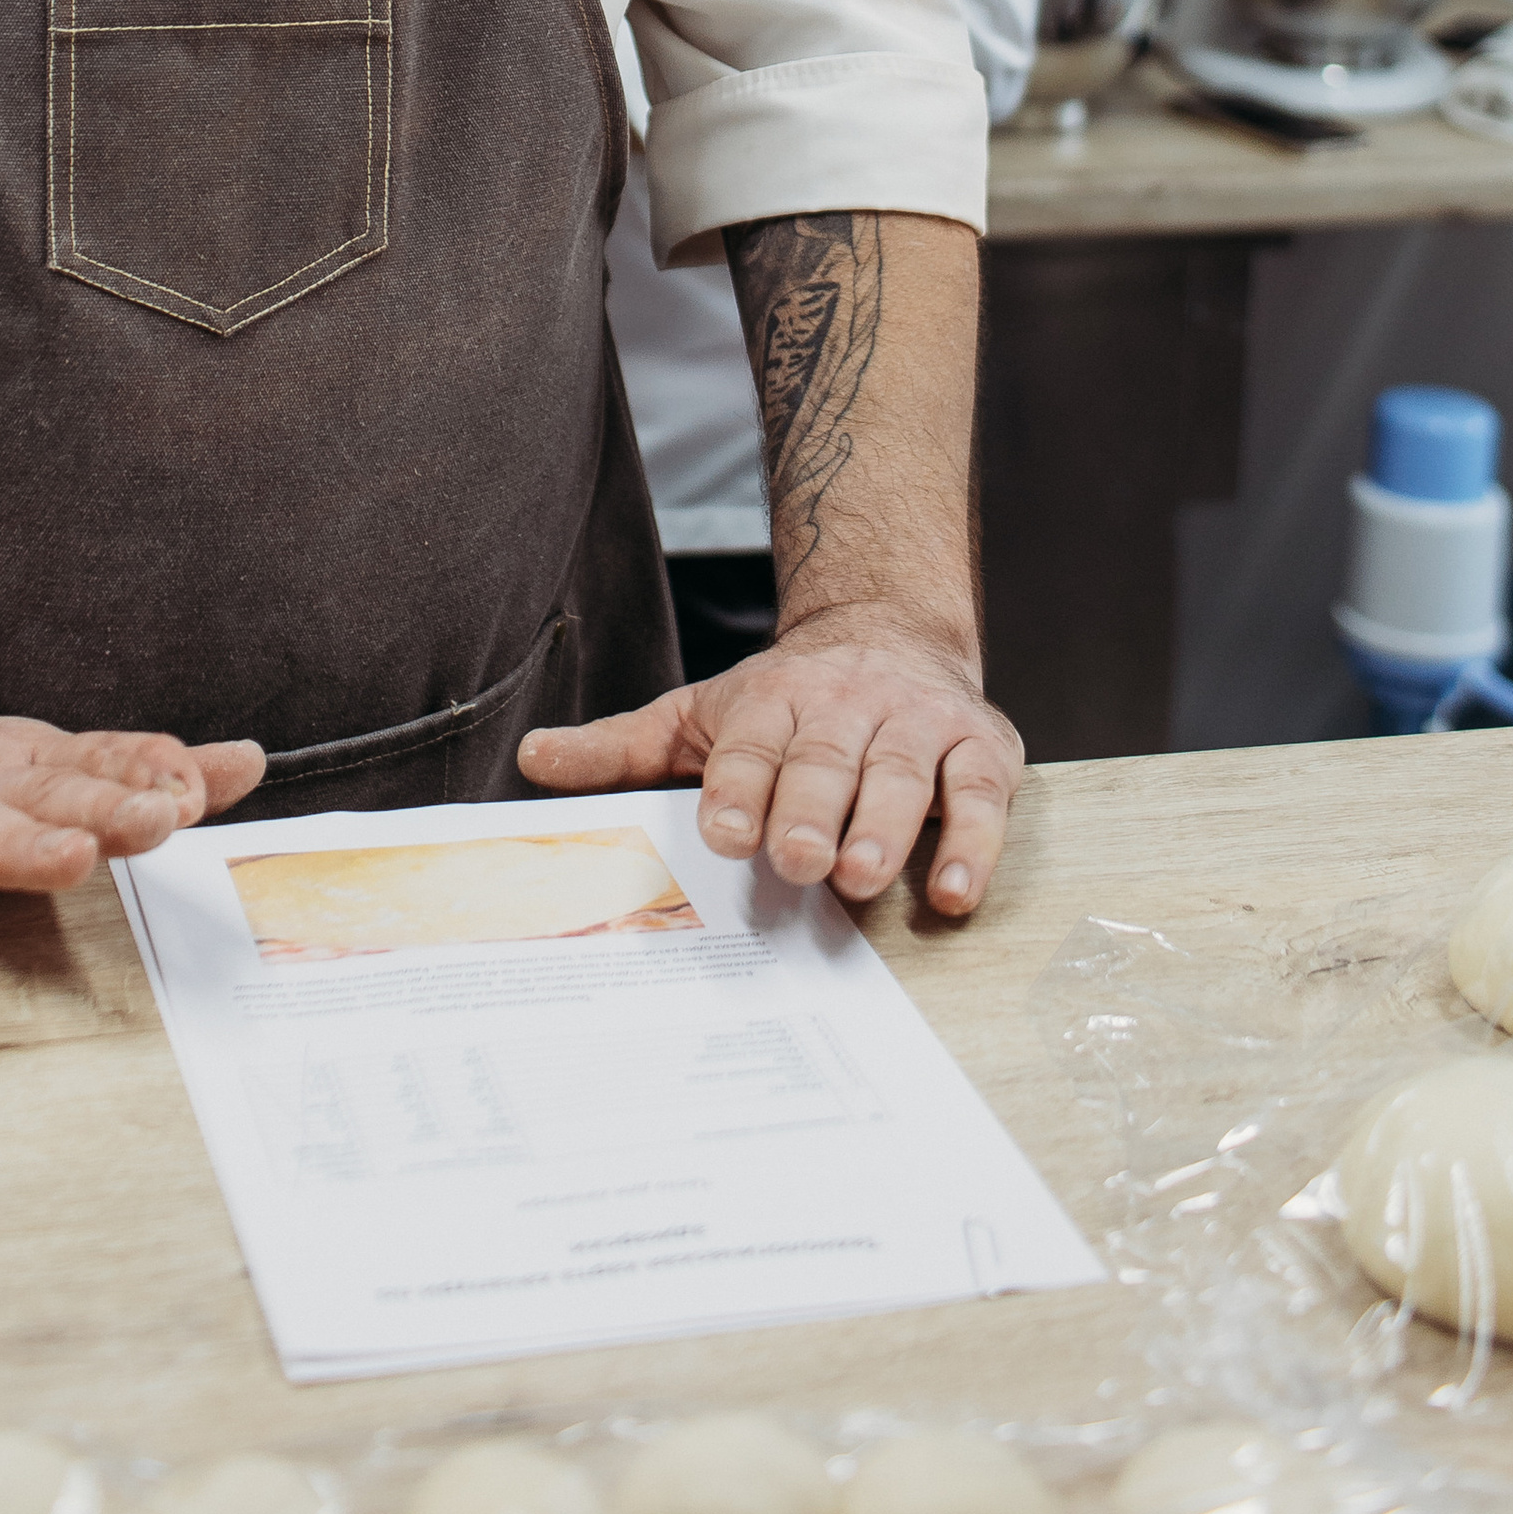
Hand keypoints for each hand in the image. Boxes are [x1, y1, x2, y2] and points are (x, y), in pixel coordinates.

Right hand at [0, 699, 266, 934]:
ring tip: (71, 859)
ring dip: (20, 842)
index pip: (98, 762)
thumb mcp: (46, 765)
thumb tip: (249, 762)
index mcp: (27, 765)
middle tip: (162, 817)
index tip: (196, 792)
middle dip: (108, 805)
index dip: (148, 773)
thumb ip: (141, 770)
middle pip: (48, 793)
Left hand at [518, 617, 1022, 917]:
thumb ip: (622, 746)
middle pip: (824, 759)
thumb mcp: (697, 713)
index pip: (751, 745)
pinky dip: (972, 841)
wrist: (885, 625)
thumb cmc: (783, 701)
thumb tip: (532, 760)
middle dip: (810, 807)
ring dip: (885, 825)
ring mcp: (914, 724)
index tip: (724, 829)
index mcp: (771, 702)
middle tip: (798, 857)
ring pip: (901, 773)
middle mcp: (844, 706)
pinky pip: (980, 793)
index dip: (739, 786)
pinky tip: (954, 888)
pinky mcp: (979, 745)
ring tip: (865, 874)